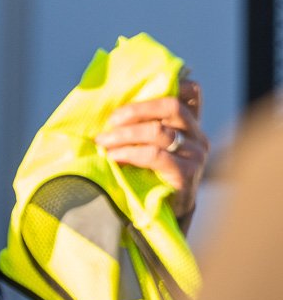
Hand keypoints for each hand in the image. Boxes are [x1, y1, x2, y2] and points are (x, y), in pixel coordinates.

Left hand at [94, 77, 207, 225]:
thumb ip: (142, 128)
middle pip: (171, 107)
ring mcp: (195, 154)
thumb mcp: (149, 147)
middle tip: (110, 121)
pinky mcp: (187, 174)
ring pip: (159, 132)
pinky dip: (129, 153)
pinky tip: (113, 157)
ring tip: (102, 142)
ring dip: (124, 135)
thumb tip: (107, 113)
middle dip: (135, 111)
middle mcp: (198, 136)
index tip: (133, 93)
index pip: (190, 93)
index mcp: (190, 124)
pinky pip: (155, 156)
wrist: (166, 214)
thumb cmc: (151, 176)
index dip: (167, 85)